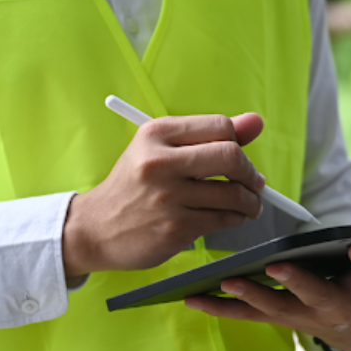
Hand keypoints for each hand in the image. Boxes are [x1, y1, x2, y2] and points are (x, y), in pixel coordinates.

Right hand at [63, 113, 264, 276]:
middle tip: (255, 184)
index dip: (240, 143)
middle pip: (231, 156)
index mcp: (156, 134)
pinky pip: (224, 219)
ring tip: (248, 205)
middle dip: (251, 173)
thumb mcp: (160, 151)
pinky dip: (235, 219)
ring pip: (233, 194)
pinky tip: (229, 218)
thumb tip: (255, 122)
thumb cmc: (133, 187)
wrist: (95, 228)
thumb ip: (208, 136)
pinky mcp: (175, 228)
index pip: (220, 127)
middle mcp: (160, 162)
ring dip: (250, 202)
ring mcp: (167, 197)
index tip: (242, 159)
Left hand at [185, 231, 350, 350]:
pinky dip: (221, 307)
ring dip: (250, 296)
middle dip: (300, 282)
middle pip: (318, 298)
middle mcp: (336, 310)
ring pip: (275, 309)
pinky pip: (247, 315)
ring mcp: (303, 317)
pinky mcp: (278, 317)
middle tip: (278, 264)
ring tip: (222, 282)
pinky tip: (192, 297)